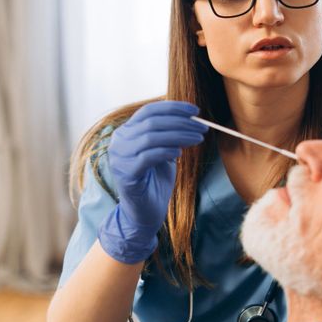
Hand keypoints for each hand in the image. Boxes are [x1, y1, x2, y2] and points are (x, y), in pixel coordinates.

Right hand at [98, 101, 206, 263]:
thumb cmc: (154, 181)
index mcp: (126, 132)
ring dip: (179, 135)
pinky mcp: (126, 175)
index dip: (172, 108)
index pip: (148, 111)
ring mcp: (119, 159)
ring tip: (198, 138)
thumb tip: (190, 117)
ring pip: (151, 137)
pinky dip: (166, 151)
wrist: (144, 213)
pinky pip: (148, 157)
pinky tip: (179, 153)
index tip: (195, 110)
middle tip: (202, 126)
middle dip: (181, 122)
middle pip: (152, 122)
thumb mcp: (162, 151)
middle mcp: (118, 142)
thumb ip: (168, 134)